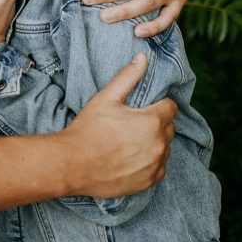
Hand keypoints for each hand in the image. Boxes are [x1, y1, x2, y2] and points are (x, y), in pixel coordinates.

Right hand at [62, 53, 176, 197]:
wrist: (71, 164)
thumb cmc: (87, 129)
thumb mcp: (106, 98)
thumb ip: (128, 76)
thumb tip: (142, 58)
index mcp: (151, 121)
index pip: (171, 107)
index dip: (159, 104)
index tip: (144, 107)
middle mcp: (158, 145)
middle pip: (170, 128)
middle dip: (157, 123)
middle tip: (134, 123)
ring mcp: (154, 166)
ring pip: (166, 149)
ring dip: (155, 143)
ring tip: (132, 141)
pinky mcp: (147, 182)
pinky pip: (160, 169)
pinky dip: (152, 163)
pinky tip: (133, 158)